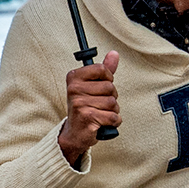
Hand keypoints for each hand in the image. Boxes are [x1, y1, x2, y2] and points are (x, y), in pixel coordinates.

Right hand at [59, 51, 119, 167]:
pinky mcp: (88, 118)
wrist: (74, 134)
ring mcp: (80, 104)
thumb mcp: (92, 86)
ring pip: (113, 103)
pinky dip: (113, 122)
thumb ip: (104, 70)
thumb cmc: (85, 107)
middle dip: (111, 97)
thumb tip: (114, 53)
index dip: (108, 79)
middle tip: (99, 105)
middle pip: (110, 87)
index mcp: (74, 77)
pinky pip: (114, 117)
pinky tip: (103, 124)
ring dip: (112, 111)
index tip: (101, 87)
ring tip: (100, 114)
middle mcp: (74, 89)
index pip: (102, 69)